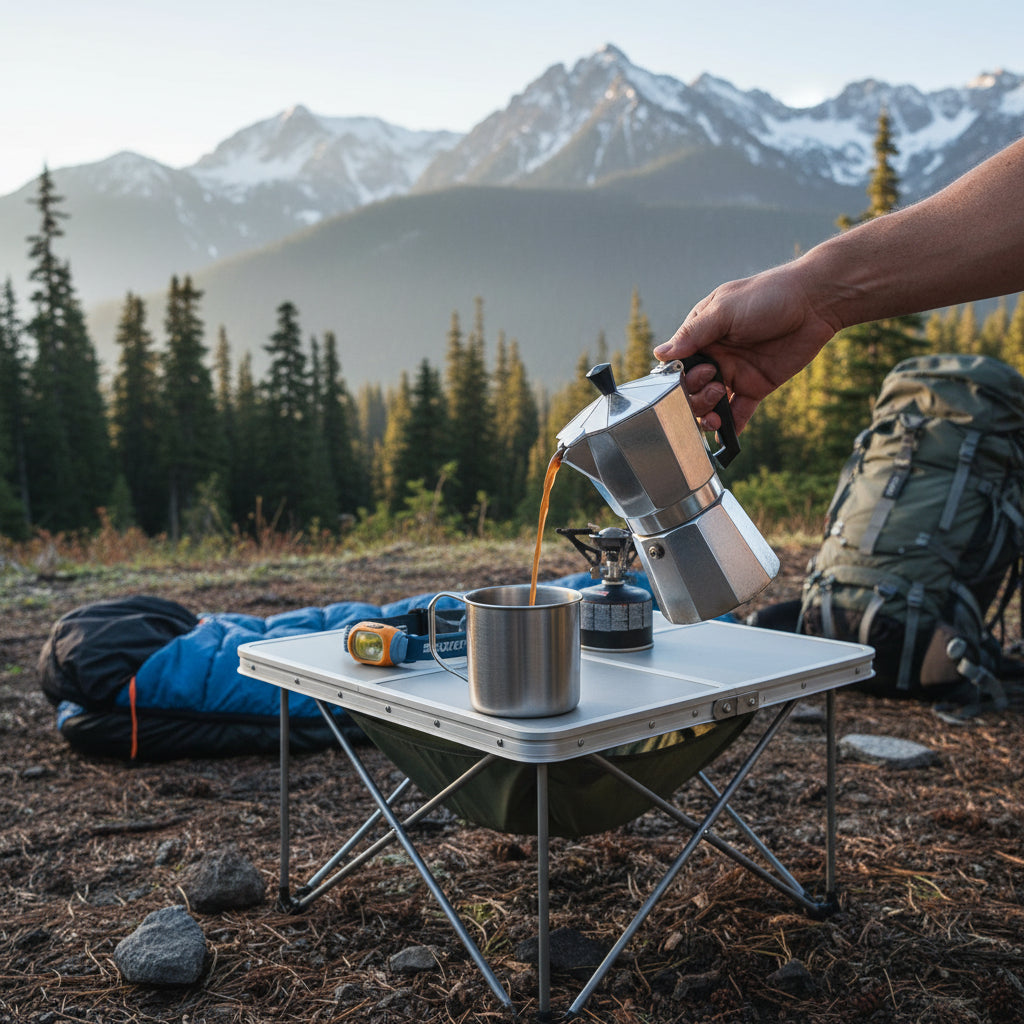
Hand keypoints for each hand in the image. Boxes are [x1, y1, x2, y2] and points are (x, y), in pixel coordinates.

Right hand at [654, 263, 840, 432]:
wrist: (815, 302)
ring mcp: (735, 373)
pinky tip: (726, 438)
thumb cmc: (768, 295)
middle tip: (715, 385)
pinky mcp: (756, 386)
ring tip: (717, 416)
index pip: (678, 365)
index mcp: (702, 336)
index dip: (680, 379)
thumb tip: (660, 354)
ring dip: (709, 415)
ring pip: (711, 404)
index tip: (693, 376)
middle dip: (696, 397)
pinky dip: (731, 427)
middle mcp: (715, 356)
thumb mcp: (725, 310)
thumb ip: (694, 334)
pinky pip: (739, 412)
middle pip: (692, 389)